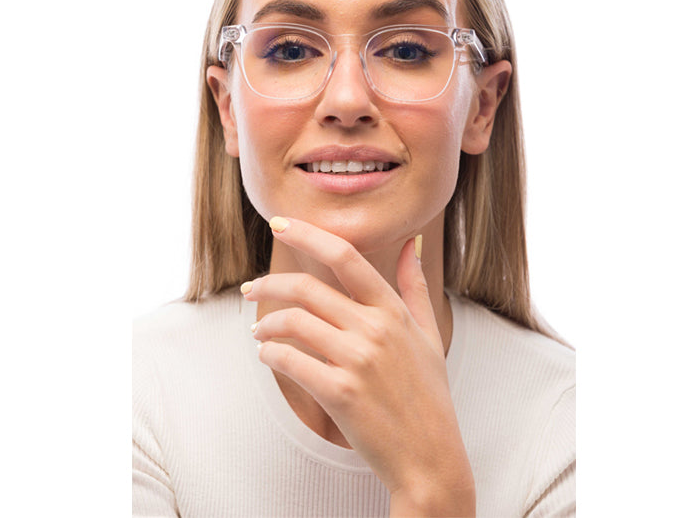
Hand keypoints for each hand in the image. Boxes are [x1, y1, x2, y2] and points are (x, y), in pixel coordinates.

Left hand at [244, 217, 474, 515]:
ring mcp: (358, 361)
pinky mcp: (340, 393)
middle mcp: (376, 330)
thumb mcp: (429, 337)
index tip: (280, 222)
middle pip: (308, 288)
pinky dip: (270, 355)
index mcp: (395, 312)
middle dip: (269, 284)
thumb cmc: (429, 399)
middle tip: (250, 290)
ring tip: (258, 332)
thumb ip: (416, 287)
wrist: (430, 458)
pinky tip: (269, 357)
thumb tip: (411, 244)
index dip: (309, 233)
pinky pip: (289, 361)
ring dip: (266, 325)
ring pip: (293, 322)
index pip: (346, 256)